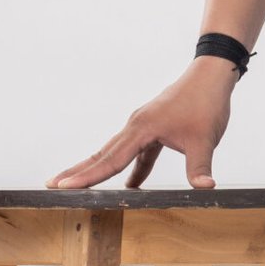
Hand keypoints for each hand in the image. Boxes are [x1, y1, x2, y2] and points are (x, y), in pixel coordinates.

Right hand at [45, 59, 238, 190]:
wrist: (212, 75)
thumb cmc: (206, 103)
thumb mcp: (204, 140)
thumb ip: (200, 167)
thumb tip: (205, 190)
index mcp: (142, 128)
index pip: (110, 159)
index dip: (87, 177)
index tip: (63, 187)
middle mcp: (136, 125)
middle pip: (103, 154)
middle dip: (78, 171)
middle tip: (52, 185)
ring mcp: (144, 126)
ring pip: (116, 151)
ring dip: (99, 168)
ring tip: (79, 185)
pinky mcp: (154, 127)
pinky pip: (137, 152)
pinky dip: (132, 167)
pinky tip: (132, 185)